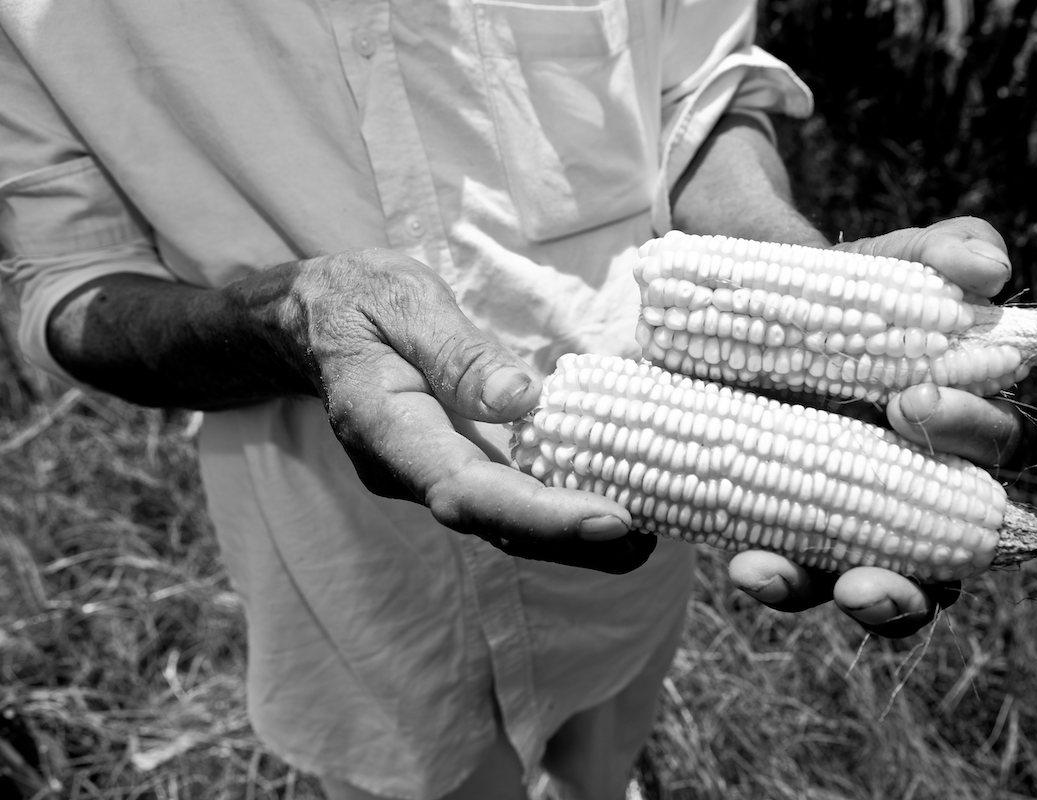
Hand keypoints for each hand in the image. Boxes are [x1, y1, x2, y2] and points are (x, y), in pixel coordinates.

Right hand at [284, 248, 654, 573]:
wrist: (317, 321)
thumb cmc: (359, 300)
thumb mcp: (403, 303)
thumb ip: (457, 353)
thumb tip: (523, 400)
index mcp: (387, 429)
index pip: (464, 489)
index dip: (539, 513)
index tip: (610, 517)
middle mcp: (409, 471)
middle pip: (494, 524)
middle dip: (574, 541)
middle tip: (652, 541)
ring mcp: (431, 476)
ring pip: (505, 523)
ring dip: (576, 537)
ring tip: (654, 531)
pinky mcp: (454, 468)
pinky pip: (508, 500)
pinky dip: (560, 509)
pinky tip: (617, 500)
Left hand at [728, 217, 1022, 636]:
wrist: (726, 311)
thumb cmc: (824, 292)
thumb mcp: (873, 263)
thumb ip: (934, 253)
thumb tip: (988, 270)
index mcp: (952, 422)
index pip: (990, 446)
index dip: (968, 432)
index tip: (909, 400)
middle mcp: (916, 486)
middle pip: (952, 556)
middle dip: (918, 570)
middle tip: (867, 559)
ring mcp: (855, 523)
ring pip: (888, 591)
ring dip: (867, 601)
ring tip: (808, 585)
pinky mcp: (793, 539)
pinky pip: (802, 580)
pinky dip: (780, 581)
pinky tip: (747, 566)